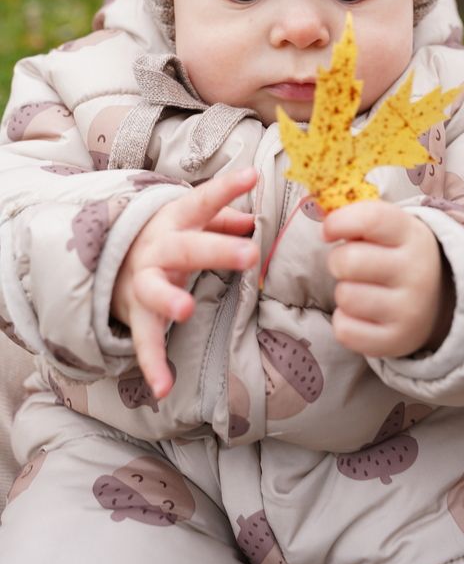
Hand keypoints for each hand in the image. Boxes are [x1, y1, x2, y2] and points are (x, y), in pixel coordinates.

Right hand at [111, 167, 258, 398]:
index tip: (251, 175)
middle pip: (186, 247)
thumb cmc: (164, 237)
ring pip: (153, 290)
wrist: (108, 261)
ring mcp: (143, 282)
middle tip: (249, 253)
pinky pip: (144, 340)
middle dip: (216, 250)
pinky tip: (163, 389)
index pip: (204, 201)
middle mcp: (157, 249)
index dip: (226, 188)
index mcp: (175, 221)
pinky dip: (153, 365)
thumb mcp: (188, 220)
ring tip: (186, 310)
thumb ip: (222, 217)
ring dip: (169, 299)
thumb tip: (254, 218)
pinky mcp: (136, 314)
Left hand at [323, 199, 454, 358]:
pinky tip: (362, 314)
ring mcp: (409, 310)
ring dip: (344, 293)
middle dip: (338, 261)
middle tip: (349, 265)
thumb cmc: (395, 255)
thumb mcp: (389, 230)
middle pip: (347, 261)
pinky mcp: (396, 341)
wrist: (437, 301)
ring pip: (345, 296)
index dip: (339, 222)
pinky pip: (344, 330)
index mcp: (412, 235)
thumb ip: (357, 217)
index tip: (329, 231)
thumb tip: (320, 212)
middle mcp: (416, 272)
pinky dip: (345, 322)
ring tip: (362, 290)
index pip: (370, 219)